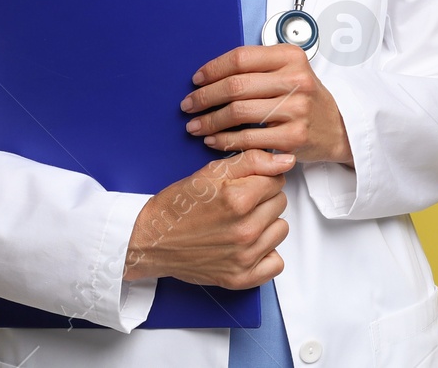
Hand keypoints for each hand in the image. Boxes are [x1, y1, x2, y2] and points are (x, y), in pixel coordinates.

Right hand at [124, 149, 293, 287]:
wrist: (151, 241)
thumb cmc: (177, 207)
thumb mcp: (210, 172)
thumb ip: (252, 161)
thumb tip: (286, 160)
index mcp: (238, 200)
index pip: (277, 180)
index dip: (260, 179)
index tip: (245, 185)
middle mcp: (244, 230)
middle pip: (280, 203)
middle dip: (263, 200)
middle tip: (238, 204)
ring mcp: (244, 257)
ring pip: (280, 230)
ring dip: (266, 225)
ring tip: (240, 223)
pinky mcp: (241, 278)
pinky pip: (276, 264)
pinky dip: (265, 255)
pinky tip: (247, 246)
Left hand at [181, 44, 354, 165]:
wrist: (337, 128)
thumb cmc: (305, 98)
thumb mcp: (290, 71)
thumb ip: (259, 67)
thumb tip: (211, 74)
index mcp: (291, 57)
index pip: (242, 58)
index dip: (213, 69)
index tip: (196, 80)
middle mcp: (297, 80)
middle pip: (236, 85)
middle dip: (204, 97)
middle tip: (188, 105)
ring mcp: (297, 109)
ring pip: (238, 112)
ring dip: (209, 121)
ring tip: (194, 125)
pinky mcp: (294, 137)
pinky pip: (247, 138)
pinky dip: (224, 140)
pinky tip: (212, 140)